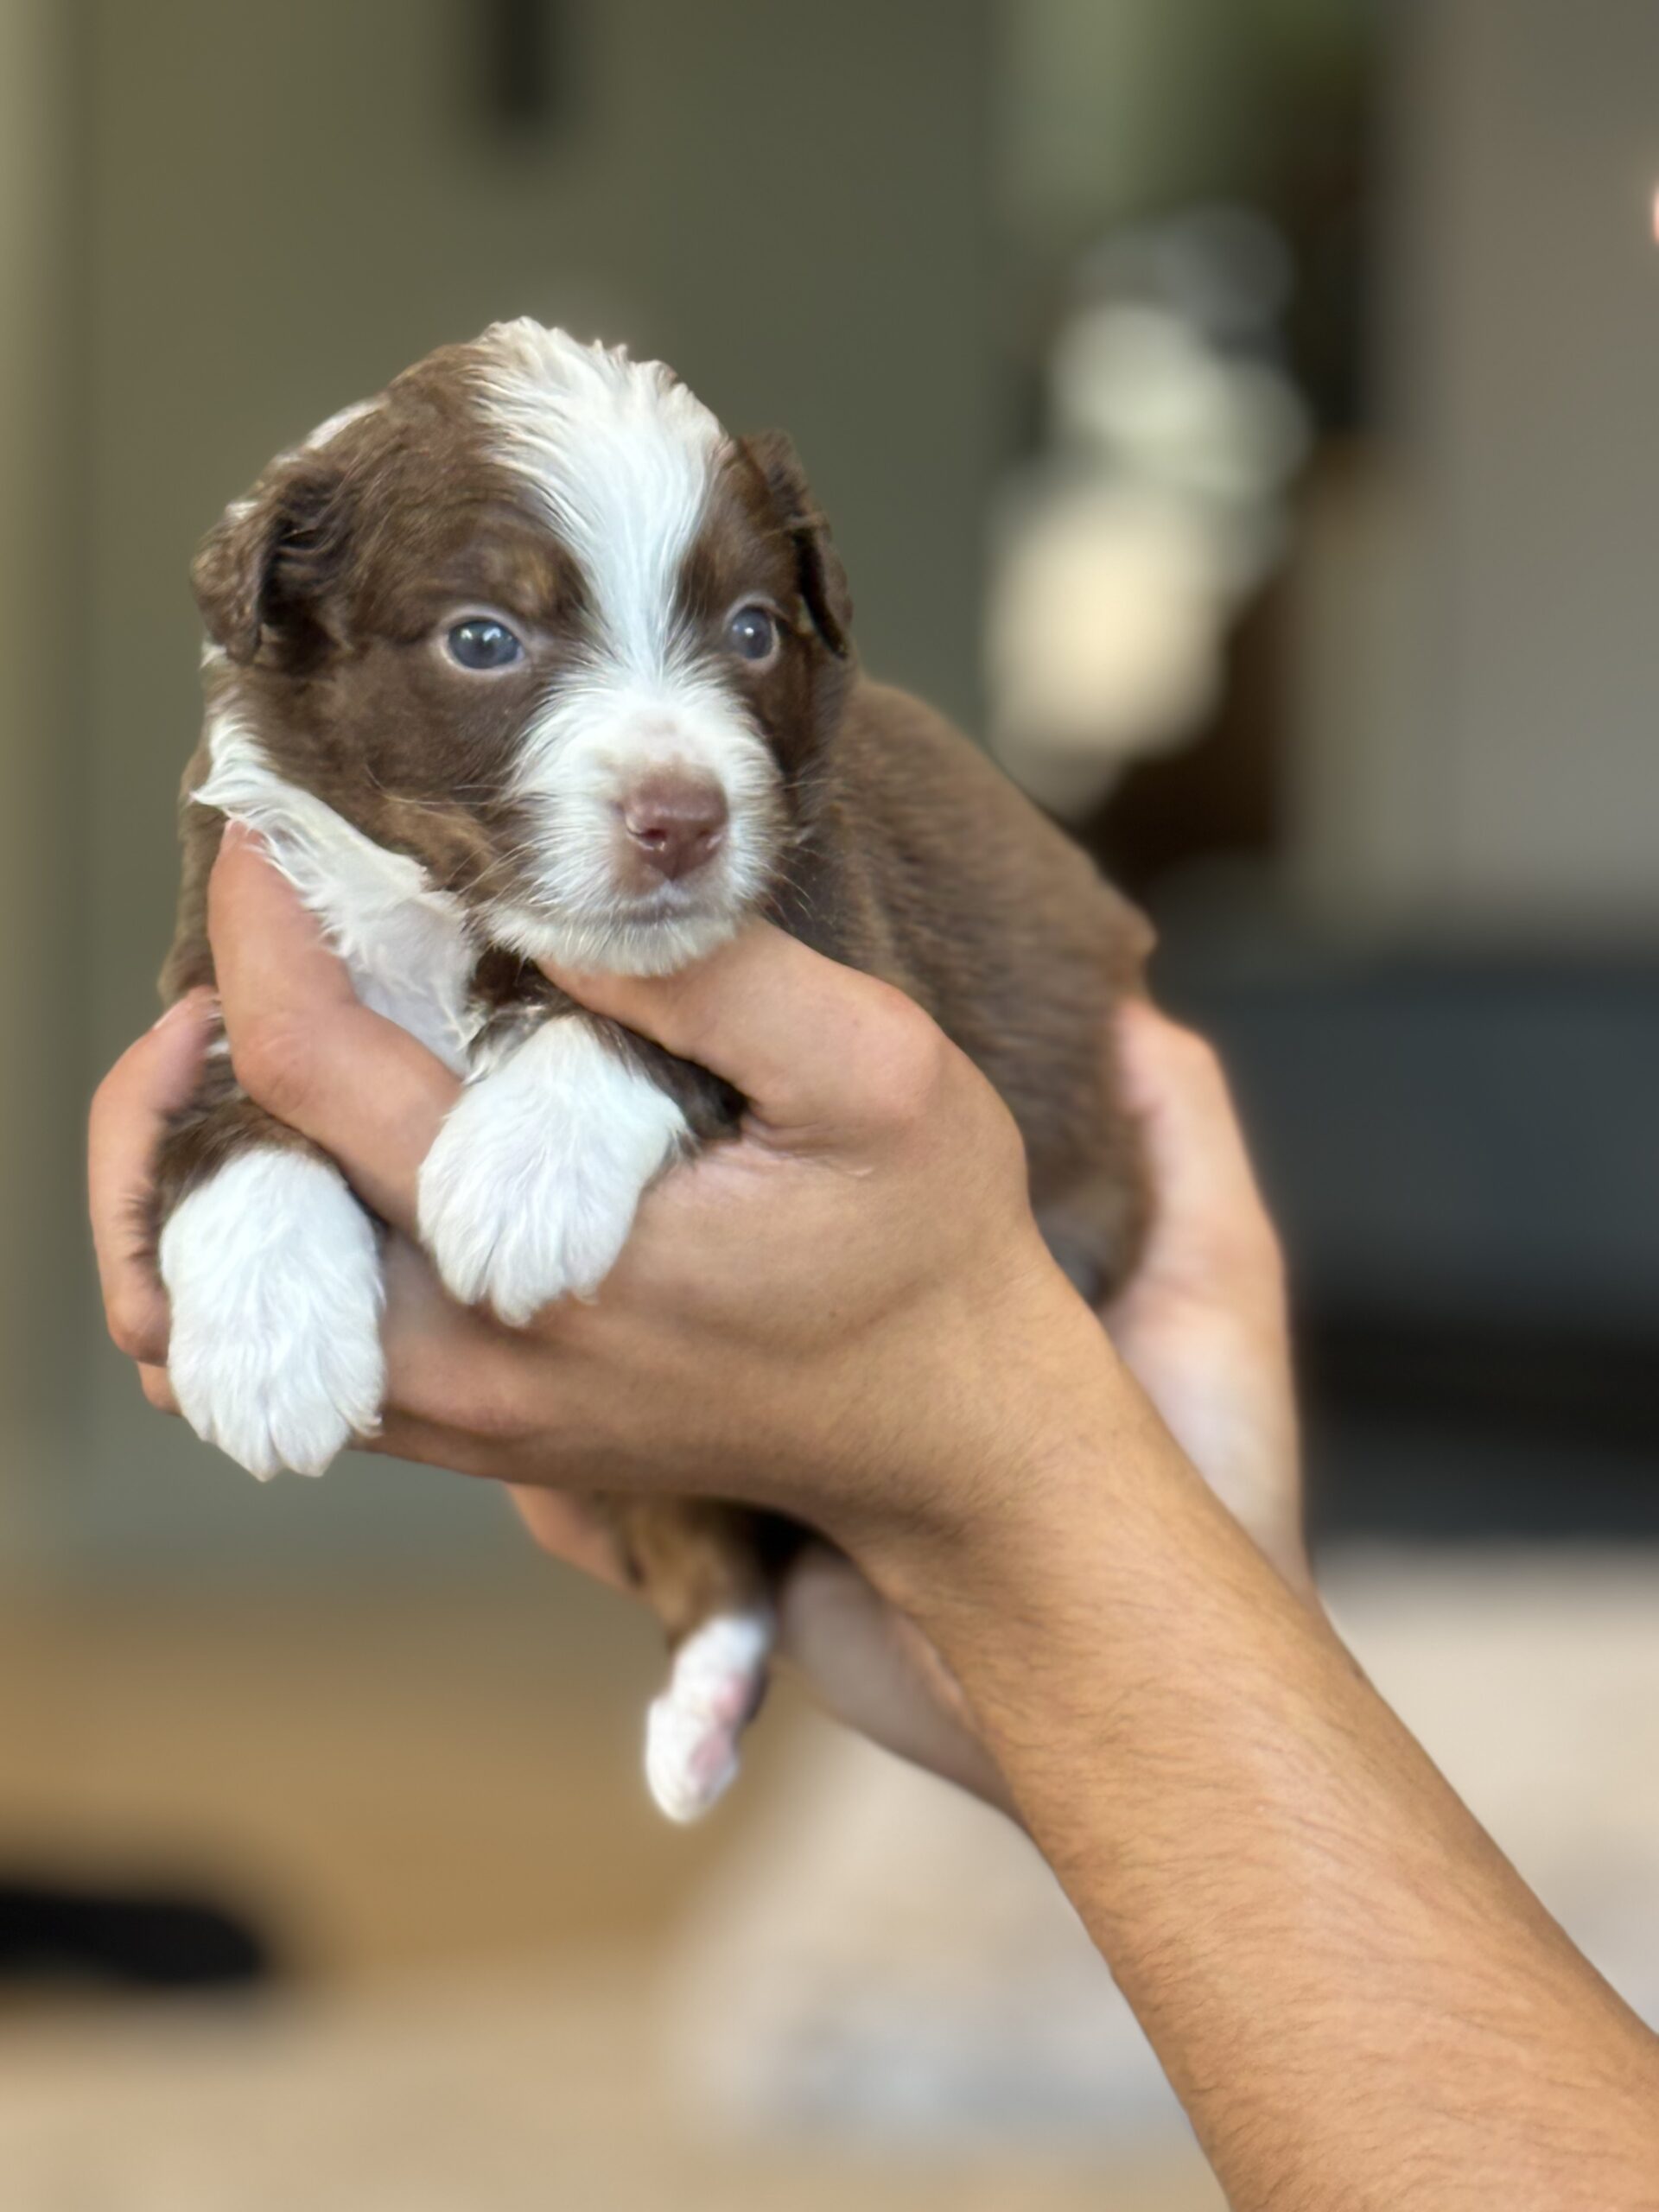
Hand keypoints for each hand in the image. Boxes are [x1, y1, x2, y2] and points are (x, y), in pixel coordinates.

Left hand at [90, 837, 1303, 1806]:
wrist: (951, 1438)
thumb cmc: (927, 1249)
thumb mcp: (874, 1075)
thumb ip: (708, 979)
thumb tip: (542, 894)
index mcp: (539, 1262)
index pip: (307, 1069)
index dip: (261, 924)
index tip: (267, 821)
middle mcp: (459, 1366)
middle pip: (200, 1208)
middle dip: (187, 1043)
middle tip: (248, 925)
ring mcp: (451, 1420)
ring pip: (210, 1305)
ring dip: (196, 1157)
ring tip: (252, 1030)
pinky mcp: (465, 1435)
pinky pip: (276, 1353)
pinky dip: (251, 1245)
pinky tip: (323, 1146)